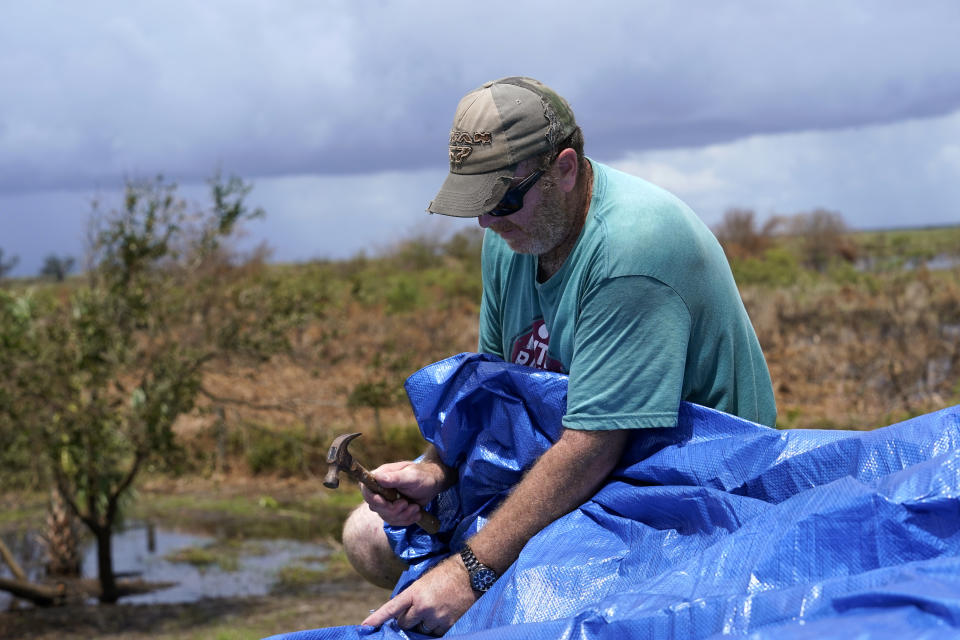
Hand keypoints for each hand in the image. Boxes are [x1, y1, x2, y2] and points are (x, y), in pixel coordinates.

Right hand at [362, 459, 447, 526]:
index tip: (383, 501)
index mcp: (381, 477)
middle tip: (406, 503)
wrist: (433, 483)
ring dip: (402, 515)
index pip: (366, 489)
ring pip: (385, 516)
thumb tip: (378, 477)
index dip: (372, 498)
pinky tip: (416, 513)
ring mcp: (386, 501)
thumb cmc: (423, 475)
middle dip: (392, 509)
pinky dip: (406, 520)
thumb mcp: (411, 476)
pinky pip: (394, 521)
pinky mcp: (394, 510)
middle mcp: (380, 490)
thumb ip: (395, 478)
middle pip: (375, 506)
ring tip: (415, 508)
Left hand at [362, 554, 476, 634]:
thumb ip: (412, 595)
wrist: (470, 572)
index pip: (391, 609)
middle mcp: (423, 607)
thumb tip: (402, 610)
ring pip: (421, 631)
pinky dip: (436, 628)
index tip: (364, 626)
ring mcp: (436, 617)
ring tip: (434, 611)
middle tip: (416, 612)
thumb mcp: (424, 580)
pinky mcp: (449, 624)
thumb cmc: (447, 573)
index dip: (377, 619)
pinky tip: (443, 615)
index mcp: (414, 592)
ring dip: (423, 625)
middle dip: (407, 621)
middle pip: (405, 624)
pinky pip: (436, 633)